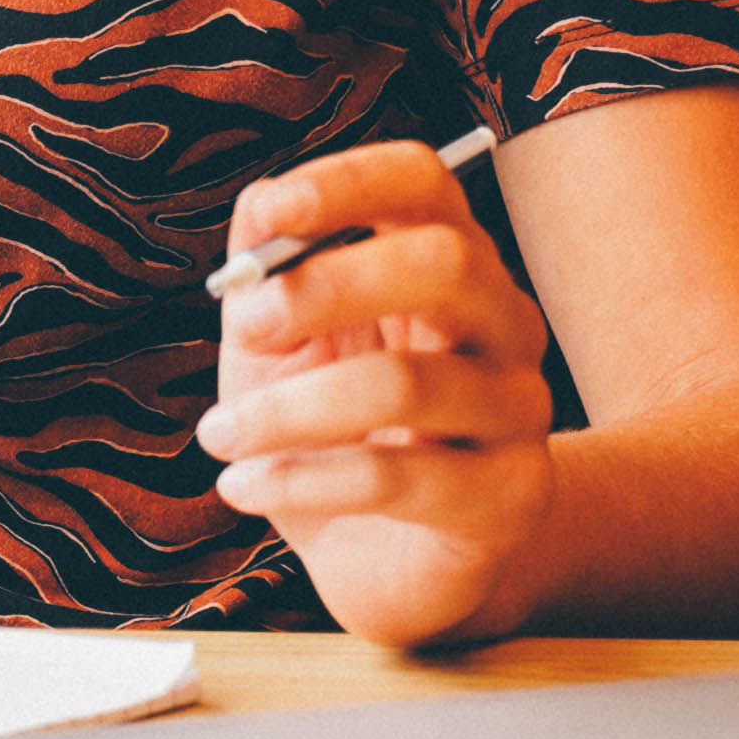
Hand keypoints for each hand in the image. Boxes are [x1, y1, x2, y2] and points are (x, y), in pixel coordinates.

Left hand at [204, 137, 559, 647]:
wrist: (381, 557)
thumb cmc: (324, 429)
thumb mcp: (279, 343)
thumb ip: (267, 272)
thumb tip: (260, 210)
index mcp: (449, 265)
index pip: (426, 184)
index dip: (349, 181)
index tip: (269, 212)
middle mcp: (503, 325)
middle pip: (445, 263)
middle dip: (324, 286)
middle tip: (245, 328)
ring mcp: (519, 412)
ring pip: (406, 384)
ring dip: (286, 410)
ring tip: (219, 434)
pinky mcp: (510, 498)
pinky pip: (396, 480)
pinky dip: (298, 480)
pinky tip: (243, 486)